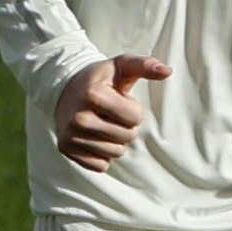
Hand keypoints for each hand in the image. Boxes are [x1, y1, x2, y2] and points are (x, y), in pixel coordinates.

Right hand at [51, 53, 168, 172]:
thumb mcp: (122, 66)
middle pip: (127, 137)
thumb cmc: (101, 80)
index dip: (133, 110)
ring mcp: (70, 135)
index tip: (120, 101)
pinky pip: (100, 165)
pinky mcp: (66, 149)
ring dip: (115, 141)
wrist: (64, 90)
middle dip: (126, 127)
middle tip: (111, 114)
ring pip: (115, 153)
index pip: (135, 118)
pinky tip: (94, 137)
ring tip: (103, 124)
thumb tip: (167, 71)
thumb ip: (145, 66)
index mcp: (94, 95)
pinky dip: (102, 154)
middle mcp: (79, 117)